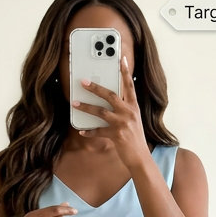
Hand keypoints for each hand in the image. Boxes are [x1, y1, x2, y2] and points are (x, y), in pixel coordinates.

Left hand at [72, 56, 151, 172]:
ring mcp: (123, 124)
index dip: (125, 72)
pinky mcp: (117, 135)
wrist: (140, 157)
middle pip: (110, 95)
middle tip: (83, 81)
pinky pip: (98, 131)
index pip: (130, 86)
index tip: (120, 59)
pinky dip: (89, 131)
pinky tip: (81, 130)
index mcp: (134, 107)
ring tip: (75, 103)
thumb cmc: (135, 138)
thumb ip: (123, 110)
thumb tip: (107, 102)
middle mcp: (129, 113)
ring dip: (86, 107)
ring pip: (101, 112)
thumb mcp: (133, 120)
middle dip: (95, 88)